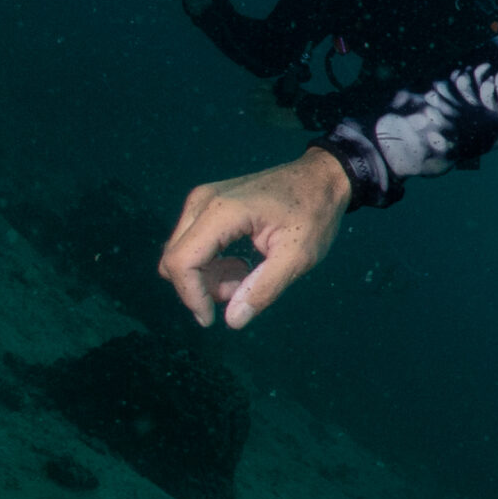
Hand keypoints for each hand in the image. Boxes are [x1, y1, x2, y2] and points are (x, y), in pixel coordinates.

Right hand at [157, 148, 351, 327]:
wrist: (322, 177)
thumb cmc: (315, 213)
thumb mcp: (299, 256)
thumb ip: (265, 288)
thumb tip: (233, 320)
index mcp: (223, 211)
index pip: (183, 261)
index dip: (191, 296)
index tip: (211, 319)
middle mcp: (203, 201)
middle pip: (175, 259)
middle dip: (201, 286)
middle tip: (242, 290)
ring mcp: (203, 200)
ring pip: (181, 254)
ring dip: (207, 277)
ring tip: (248, 275)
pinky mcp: (207, 204)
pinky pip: (191, 243)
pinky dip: (210, 263)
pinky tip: (242, 264)